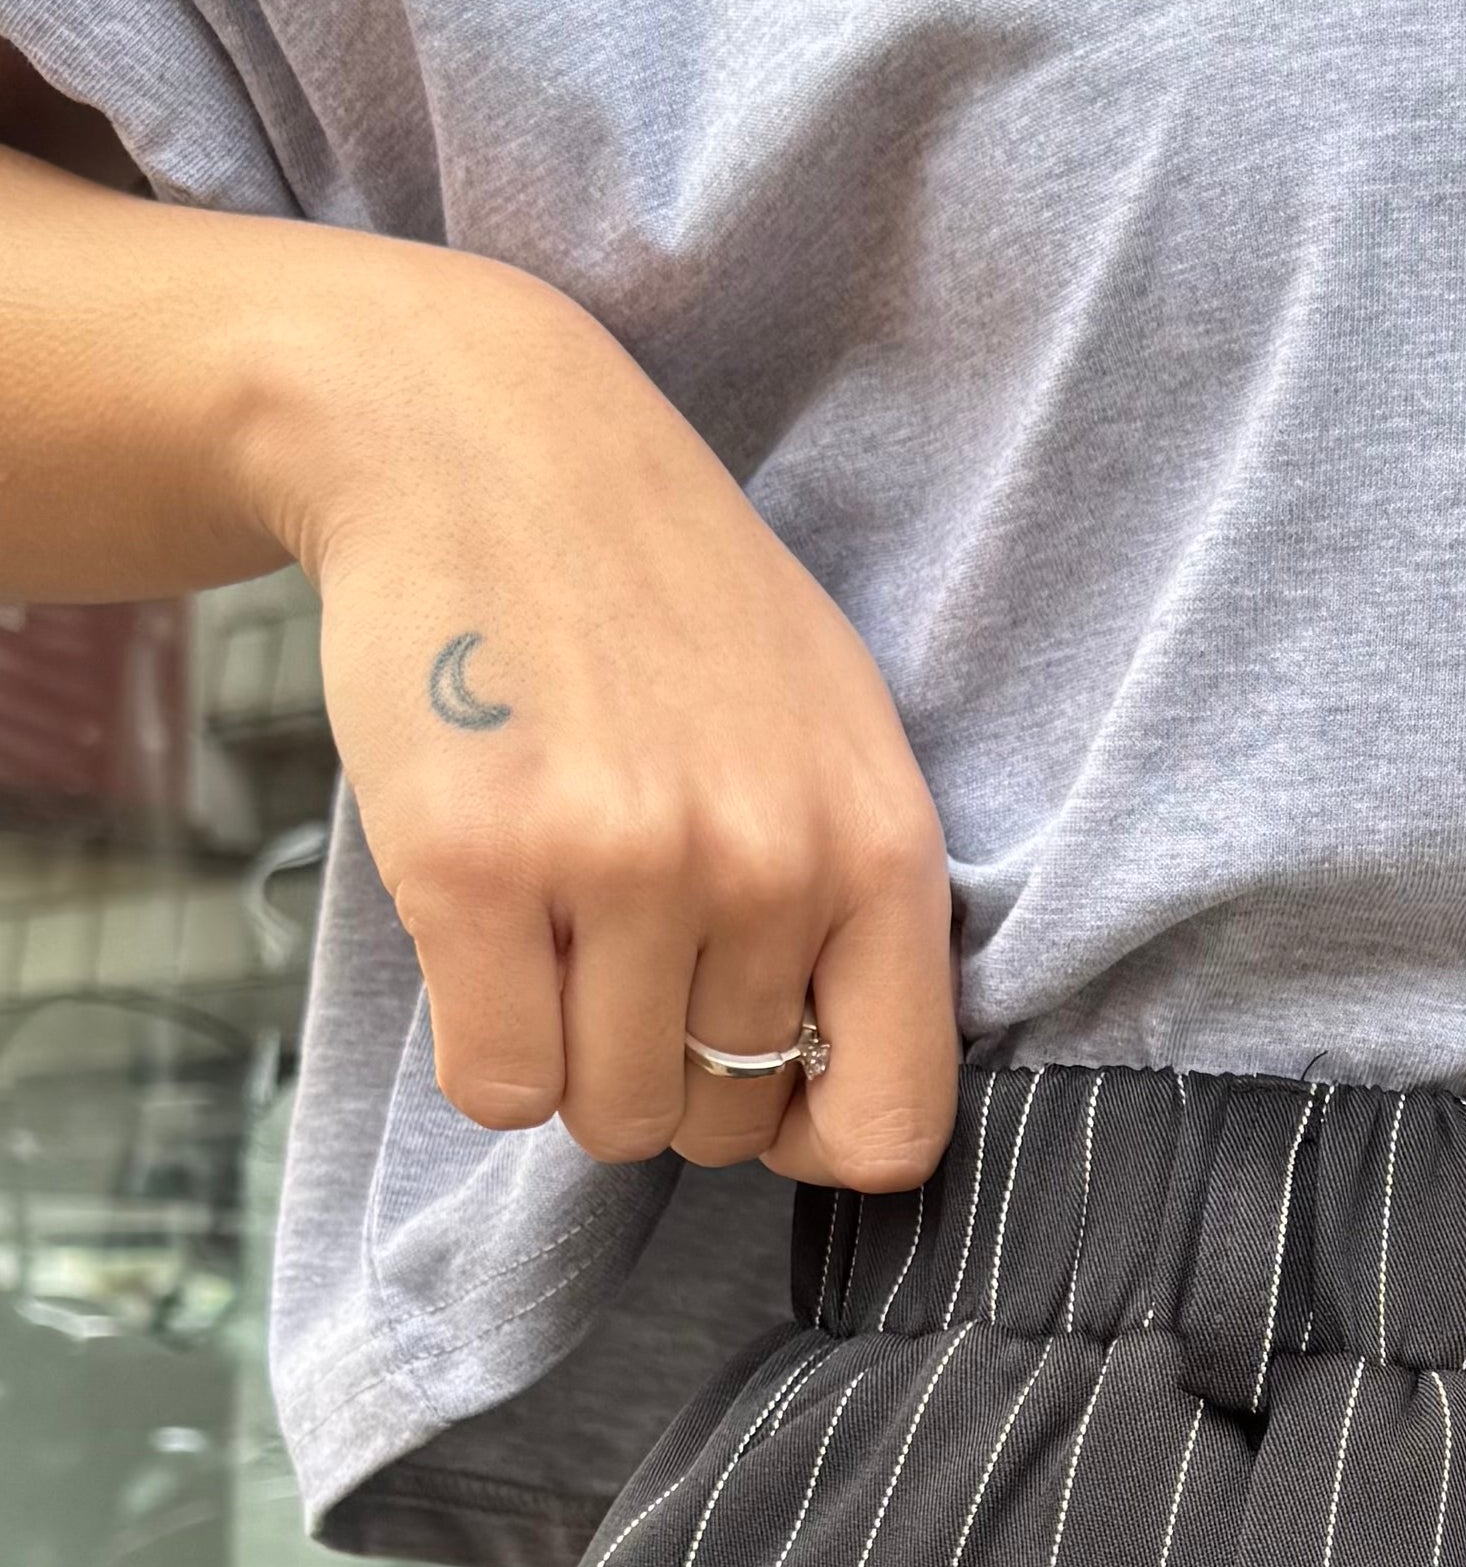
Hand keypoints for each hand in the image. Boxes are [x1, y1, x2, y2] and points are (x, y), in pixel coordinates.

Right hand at [263, 242, 956, 1190]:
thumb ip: (855, 908)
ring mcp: (620, 864)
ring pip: (604, 1116)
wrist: (479, 432)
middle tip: (616, 935)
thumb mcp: (832, 728)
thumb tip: (834, 1111)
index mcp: (878, 847)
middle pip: (715, 1123)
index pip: (891, 1128)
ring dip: (565, 1055)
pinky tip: (483, 932)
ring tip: (551, 917)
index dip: (810, 1135)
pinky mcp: (473, 865)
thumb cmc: (663, 595)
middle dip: (659, 1064)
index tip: (756, 1081)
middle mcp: (766, 865)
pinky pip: (496, 1087)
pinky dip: (481, 1047)